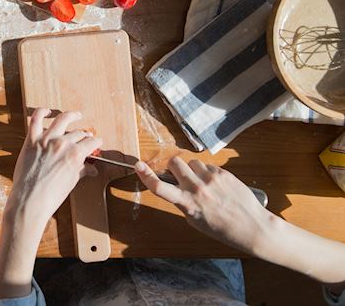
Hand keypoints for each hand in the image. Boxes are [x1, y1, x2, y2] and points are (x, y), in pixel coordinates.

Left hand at [5, 109, 101, 232]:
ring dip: (71, 115)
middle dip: (85, 135)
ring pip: (62, 120)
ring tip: (75, 115)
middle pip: (78, 133)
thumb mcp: (72, 181)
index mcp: (75, 154)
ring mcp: (46, 140)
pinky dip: (42, 112)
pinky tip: (47, 111)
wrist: (30, 200)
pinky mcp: (32, 140)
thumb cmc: (51, 195)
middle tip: (86, 136)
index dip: (96, 142)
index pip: (91, 143)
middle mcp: (62, 144)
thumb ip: (81, 170)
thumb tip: (91, 170)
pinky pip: (36, 119)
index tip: (97, 142)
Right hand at [135, 157, 272, 253]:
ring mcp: (211, 179)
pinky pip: (207, 165)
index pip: (160, 187)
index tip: (138, 165)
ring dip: (193, 170)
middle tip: (180, 177)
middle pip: (174, 163)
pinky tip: (216, 186)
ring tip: (203, 184)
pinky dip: (207, 173)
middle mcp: (197, 188)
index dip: (146, 175)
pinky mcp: (223, 173)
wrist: (252, 226)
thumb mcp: (195, 221)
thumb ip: (182, 202)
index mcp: (188, 203)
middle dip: (174, 168)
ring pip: (191, 162)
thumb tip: (174, 188)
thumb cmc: (222, 229)